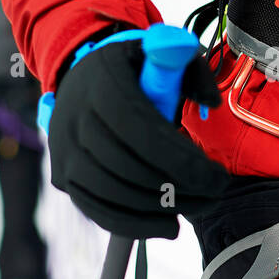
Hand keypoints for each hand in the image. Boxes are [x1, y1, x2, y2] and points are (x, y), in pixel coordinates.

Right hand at [48, 37, 229, 237]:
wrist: (81, 78)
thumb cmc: (135, 68)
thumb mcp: (165, 54)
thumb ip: (193, 74)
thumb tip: (212, 104)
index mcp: (102, 81)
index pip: (139, 128)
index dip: (180, 159)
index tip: (218, 177)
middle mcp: (74, 117)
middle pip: (125, 166)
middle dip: (177, 188)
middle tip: (214, 194)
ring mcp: (63, 150)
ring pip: (110, 193)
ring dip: (159, 210)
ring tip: (197, 206)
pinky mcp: (61, 176)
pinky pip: (96, 209)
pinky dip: (134, 224)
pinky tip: (166, 225)